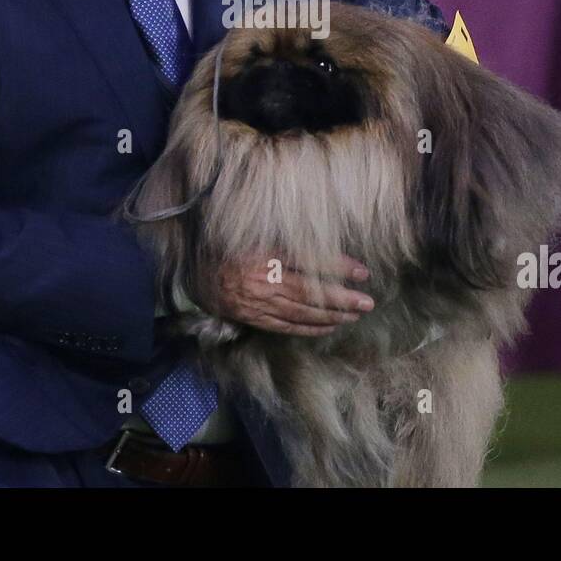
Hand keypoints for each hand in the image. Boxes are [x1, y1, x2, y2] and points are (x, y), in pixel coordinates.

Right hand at [203, 253, 373, 335]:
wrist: (192, 270)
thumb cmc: (225, 244)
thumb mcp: (253, 232)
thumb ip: (284, 236)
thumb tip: (323, 240)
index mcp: (263, 254)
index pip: (309, 261)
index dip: (339, 267)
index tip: (363, 272)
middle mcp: (261, 281)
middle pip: (310, 293)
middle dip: (342, 299)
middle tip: (368, 303)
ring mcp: (256, 303)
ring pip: (301, 313)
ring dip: (331, 316)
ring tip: (355, 315)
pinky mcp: (251, 317)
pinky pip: (285, 326)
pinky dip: (309, 328)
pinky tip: (328, 328)